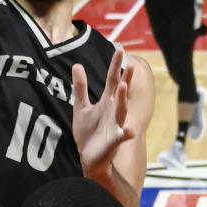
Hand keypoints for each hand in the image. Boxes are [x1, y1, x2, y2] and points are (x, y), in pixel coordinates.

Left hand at [71, 49, 134, 178]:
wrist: (89, 157)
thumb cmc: (88, 132)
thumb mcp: (81, 107)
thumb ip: (81, 87)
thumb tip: (77, 65)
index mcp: (106, 102)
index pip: (111, 79)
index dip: (115, 65)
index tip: (119, 49)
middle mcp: (113, 111)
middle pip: (119, 92)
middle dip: (124, 79)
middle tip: (130, 65)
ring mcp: (115, 125)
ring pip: (121, 111)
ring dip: (122, 99)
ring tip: (122, 86)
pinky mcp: (114, 141)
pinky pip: (122, 136)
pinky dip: (126, 133)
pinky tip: (129, 131)